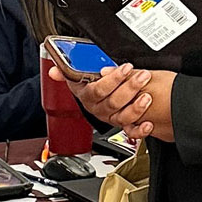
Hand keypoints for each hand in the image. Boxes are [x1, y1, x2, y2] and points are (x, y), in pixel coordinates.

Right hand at [48, 63, 176, 143]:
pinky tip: (148, 124)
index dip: (112, 80)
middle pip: (113, 102)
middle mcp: (99, 109)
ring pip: (122, 116)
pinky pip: (131, 132)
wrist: (105, 96)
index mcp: (88, 96)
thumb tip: (54, 70)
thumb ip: (70, 70)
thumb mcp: (81, 75)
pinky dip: (140, 130)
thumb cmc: (94, 83)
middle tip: (142, 76)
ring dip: (136, 107)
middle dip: (130, 87)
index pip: (98, 90)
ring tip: (147, 96)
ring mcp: (111, 118)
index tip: (125, 68)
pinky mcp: (123, 126)